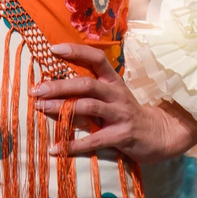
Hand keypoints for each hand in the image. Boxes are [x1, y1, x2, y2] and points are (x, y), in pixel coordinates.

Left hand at [31, 43, 196, 163]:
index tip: (53, 48)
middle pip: (86, 84)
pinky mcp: (121, 136)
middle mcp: (116, 94)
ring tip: (41, 109)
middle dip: (59, 86)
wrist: (160, 134)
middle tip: (36, 90)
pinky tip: (55, 149)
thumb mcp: (113, 95)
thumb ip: (91, 89)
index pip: (96, 58)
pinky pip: (94, 140)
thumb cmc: (127, 113)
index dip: (76, 51)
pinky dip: (72, 145)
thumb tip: (56, 84)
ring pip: (88, 107)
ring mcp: (120, 114)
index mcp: (114, 81)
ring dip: (62, 109)